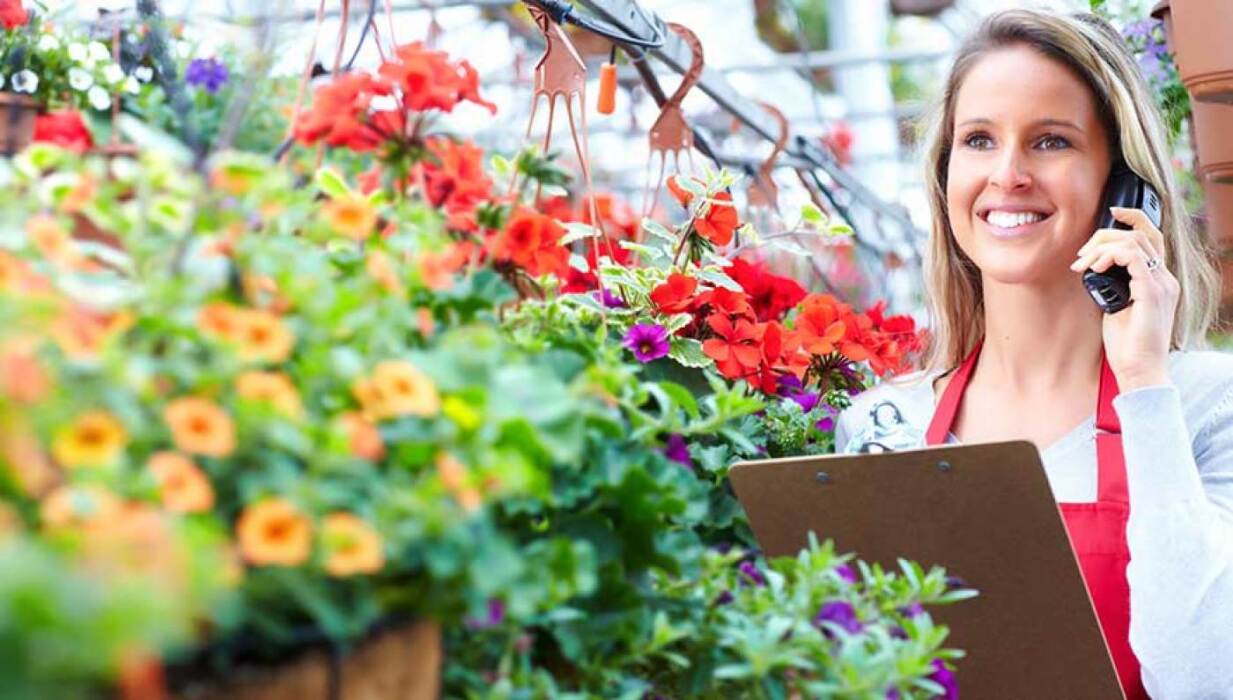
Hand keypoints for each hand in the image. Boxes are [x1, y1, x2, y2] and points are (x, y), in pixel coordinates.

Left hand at [1069, 206, 1177, 390]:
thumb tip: (1092, 269)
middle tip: (1082, 254)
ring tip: (1083, 265)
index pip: (1151, 237)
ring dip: (1101, 247)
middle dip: (1106, 233)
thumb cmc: (1126, 345)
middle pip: (1143, 233)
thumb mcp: (1115, 307)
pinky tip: (1094, 269)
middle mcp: (1165, 278)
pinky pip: (1132, 257)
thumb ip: (1112, 285)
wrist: (1140, 370)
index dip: (1131, 219)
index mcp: (1159, 280)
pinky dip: (1108, 256)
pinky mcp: (1152, 292)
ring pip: (1135, 241)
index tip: (1109, 215)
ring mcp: (1162, 284)